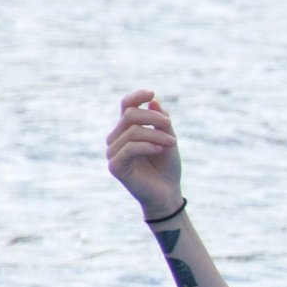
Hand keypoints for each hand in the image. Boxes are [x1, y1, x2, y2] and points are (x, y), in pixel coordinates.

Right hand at [107, 90, 183, 217]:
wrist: (167, 193)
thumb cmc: (167, 166)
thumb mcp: (168, 140)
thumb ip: (162, 122)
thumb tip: (153, 102)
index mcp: (127, 130)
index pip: (125, 106)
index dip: (136, 97)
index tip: (152, 93)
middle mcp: (116, 139)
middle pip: (129, 116)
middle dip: (153, 118)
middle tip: (170, 126)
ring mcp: (113, 152)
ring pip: (132, 132)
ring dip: (156, 135)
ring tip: (173, 144)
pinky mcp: (115, 166)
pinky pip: (130, 149)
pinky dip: (148, 146)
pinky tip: (161, 150)